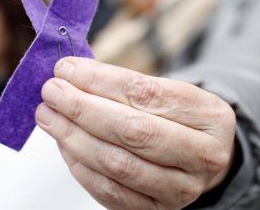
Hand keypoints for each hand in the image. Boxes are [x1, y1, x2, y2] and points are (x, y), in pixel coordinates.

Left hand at [35, 57, 235, 209]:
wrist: (200, 160)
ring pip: (116, 163)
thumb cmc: (176, 119)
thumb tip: (70, 73)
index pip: (147, 93)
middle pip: (132, 131)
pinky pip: (108, 190)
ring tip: (49, 115)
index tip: (67, 69)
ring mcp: (180, 190)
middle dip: (82, 108)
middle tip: (52, 91)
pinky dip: (78, 165)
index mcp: (211, 116)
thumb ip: (122, 83)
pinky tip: (63, 143)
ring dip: (72, 136)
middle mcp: (203, 156)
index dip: (100, 80)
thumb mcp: (167, 93)